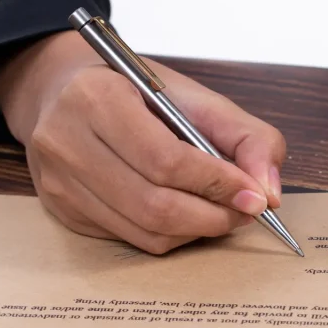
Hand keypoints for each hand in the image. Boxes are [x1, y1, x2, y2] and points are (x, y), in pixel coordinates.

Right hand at [0, 30, 284, 253]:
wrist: (62, 90)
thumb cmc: (135, 92)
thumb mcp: (196, 98)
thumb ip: (248, 137)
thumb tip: (269, 193)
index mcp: (97, 98)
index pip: (166, 160)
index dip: (218, 184)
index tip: (256, 196)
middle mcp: (66, 142)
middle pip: (155, 204)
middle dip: (213, 216)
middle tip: (245, 212)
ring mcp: (59, 181)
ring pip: (144, 230)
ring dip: (196, 230)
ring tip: (221, 213)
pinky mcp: (62, 210)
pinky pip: (130, 238)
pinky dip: (170, 234)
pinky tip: (185, 214)